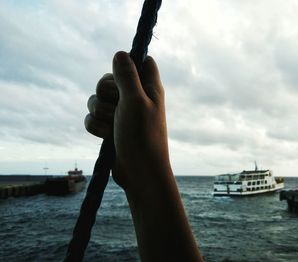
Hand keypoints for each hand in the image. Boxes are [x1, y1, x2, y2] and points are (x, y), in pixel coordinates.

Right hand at [85, 51, 170, 193]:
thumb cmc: (143, 137)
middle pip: (109, 78)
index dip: (128, 63)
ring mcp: (120, 113)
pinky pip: (91, 118)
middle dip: (105, 92)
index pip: (141, 61)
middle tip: (116, 105)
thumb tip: (120, 53)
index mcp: (148, 87)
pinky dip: (96, 127)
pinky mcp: (109, 127)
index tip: (120, 74)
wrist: (139, 172)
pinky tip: (107, 137)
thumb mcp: (135, 102)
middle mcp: (135, 97)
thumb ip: (127, 76)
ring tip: (113, 126)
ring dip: (100, 113)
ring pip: (96, 99)